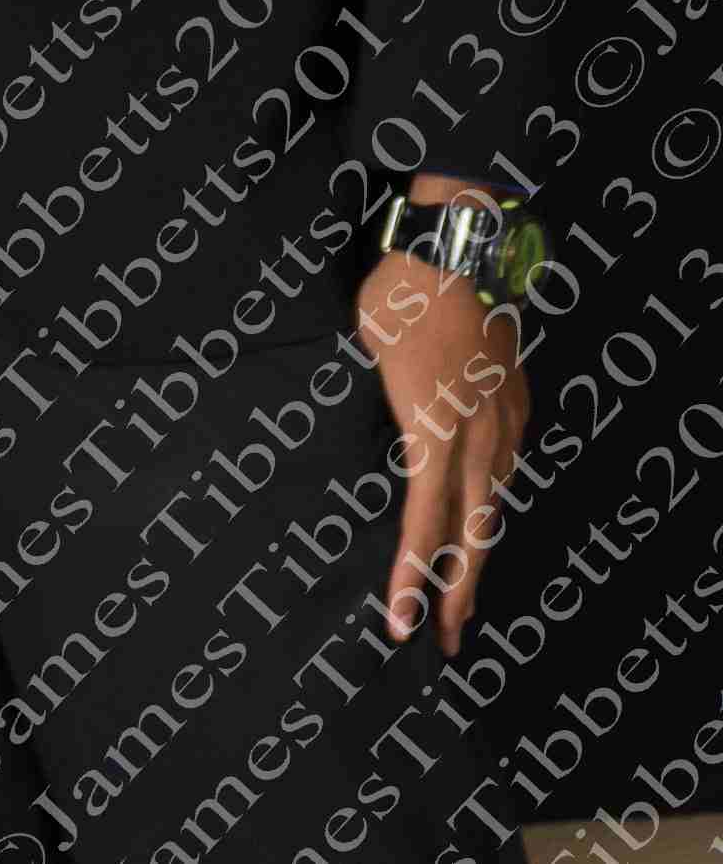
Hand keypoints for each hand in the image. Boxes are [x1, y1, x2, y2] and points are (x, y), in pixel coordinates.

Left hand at [355, 237, 527, 656]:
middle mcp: (478, 436)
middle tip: (444, 640)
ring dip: (478, 548)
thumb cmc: (399, 296)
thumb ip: (383, 404)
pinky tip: (484, 510)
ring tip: (464, 589)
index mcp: (434, 431)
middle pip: (474, 533)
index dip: (413, 578)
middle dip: (458, 594)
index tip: (402, 624)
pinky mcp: (516, 399)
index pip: (424, 524)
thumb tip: (377, 427)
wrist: (458, 245)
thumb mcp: (368, 352)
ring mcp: (504, 419)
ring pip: (494, 501)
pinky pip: (507, 462)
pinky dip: (493, 496)